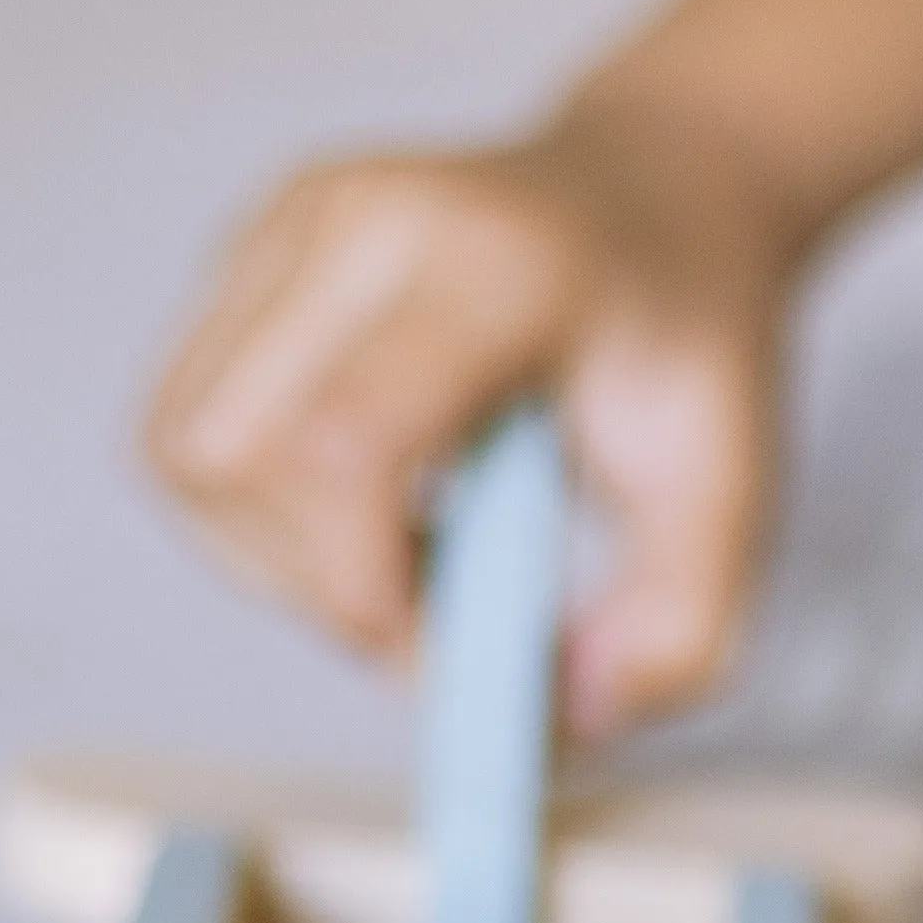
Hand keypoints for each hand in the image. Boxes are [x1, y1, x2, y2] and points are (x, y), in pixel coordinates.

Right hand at [143, 105, 793, 736]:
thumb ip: (679, 633)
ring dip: (274, 555)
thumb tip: (562, 721)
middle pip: (236, 456)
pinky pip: (186, 425)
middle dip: (317, 584)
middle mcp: (362, 215)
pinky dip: (256, 511)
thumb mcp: (735, 490)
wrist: (653, 201)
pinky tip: (361, 503)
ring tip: (398, 550)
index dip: (361, 586)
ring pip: (187, 448)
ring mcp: (286, 223)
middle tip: (434, 607)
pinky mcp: (240, 255)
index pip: (340, 442)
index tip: (443, 647)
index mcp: (494, 260)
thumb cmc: (685, 341)